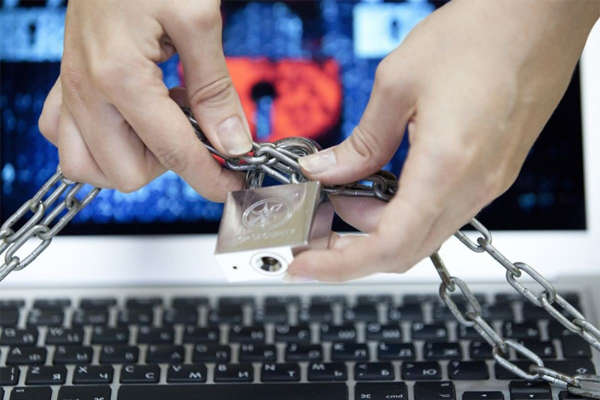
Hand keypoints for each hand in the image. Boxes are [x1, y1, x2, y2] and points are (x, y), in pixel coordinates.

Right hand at [38, 0, 251, 200]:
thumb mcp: (197, 20)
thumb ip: (215, 89)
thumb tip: (233, 142)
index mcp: (120, 77)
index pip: (174, 153)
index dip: (210, 179)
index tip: (232, 188)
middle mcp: (86, 92)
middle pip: (125, 175)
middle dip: (167, 165)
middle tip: (192, 130)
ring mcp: (70, 91)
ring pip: (88, 168)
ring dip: (130, 160)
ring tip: (160, 125)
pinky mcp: (65, 86)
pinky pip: (67, 141)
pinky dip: (99, 145)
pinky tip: (129, 120)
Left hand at [288, 0, 599, 280]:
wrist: (539, 17)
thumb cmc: (479, 35)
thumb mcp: (397, 84)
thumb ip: (361, 143)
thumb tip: (325, 171)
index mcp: (447, 166)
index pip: (389, 245)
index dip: (340, 264)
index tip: (304, 265)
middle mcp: (474, 187)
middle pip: (404, 250)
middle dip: (350, 248)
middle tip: (313, 230)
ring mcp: (488, 184)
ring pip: (421, 233)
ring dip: (375, 227)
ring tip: (341, 199)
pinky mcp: (492, 173)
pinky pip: (440, 212)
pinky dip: (402, 212)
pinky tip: (379, 187)